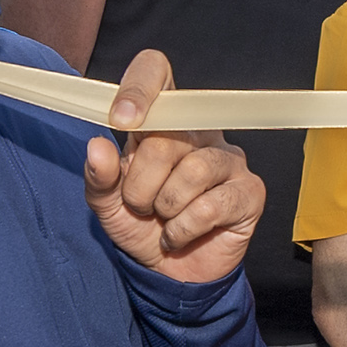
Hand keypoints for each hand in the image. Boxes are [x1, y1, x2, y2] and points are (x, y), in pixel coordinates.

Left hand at [87, 50, 264, 282]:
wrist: (171, 273)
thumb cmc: (142, 227)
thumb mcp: (107, 204)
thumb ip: (99, 176)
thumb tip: (97, 146)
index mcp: (162, 121)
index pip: (156, 72)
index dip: (139, 87)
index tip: (122, 120)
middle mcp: (199, 132)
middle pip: (165, 138)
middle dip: (140, 185)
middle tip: (141, 205)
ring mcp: (229, 159)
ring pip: (190, 172)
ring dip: (164, 207)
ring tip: (164, 220)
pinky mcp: (249, 191)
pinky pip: (209, 206)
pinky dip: (183, 229)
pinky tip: (180, 235)